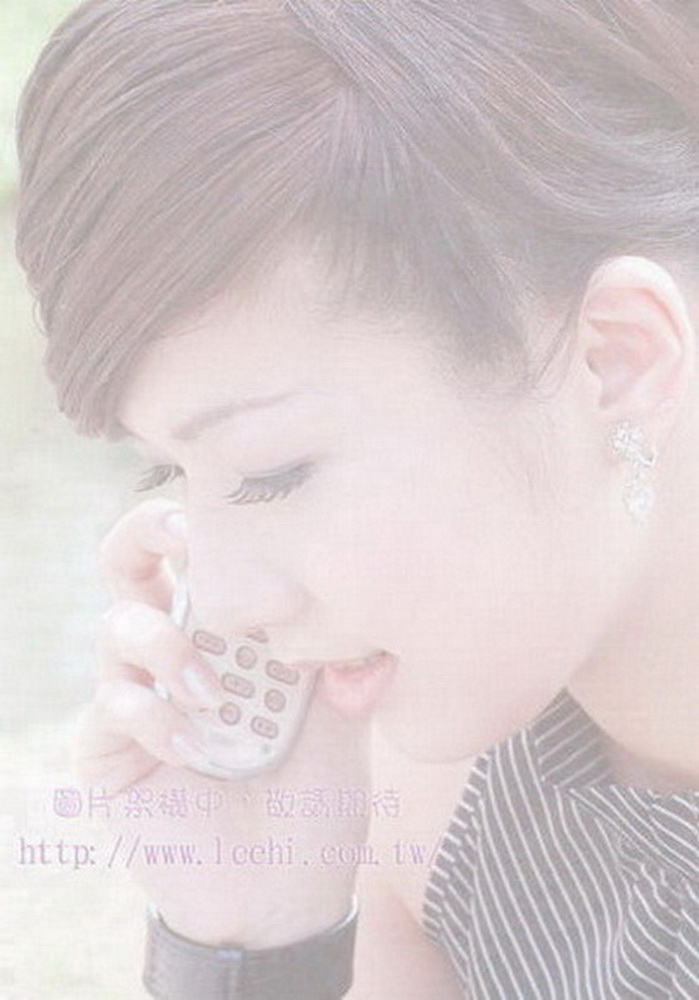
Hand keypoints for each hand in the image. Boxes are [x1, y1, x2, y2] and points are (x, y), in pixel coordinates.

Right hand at [77, 498, 370, 946]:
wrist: (288, 888)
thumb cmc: (316, 791)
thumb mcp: (341, 705)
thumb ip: (340, 642)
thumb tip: (352, 575)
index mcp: (228, 628)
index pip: (198, 549)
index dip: (205, 513)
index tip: (241, 503)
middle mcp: (176, 648)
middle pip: (130, 560)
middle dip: (148, 533)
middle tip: (187, 537)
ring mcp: (139, 696)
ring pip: (115, 625)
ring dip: (164, 642)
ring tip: (214, 692)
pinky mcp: (111, 753)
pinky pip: (110, 706)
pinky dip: (152, 717)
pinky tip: (195, 750)